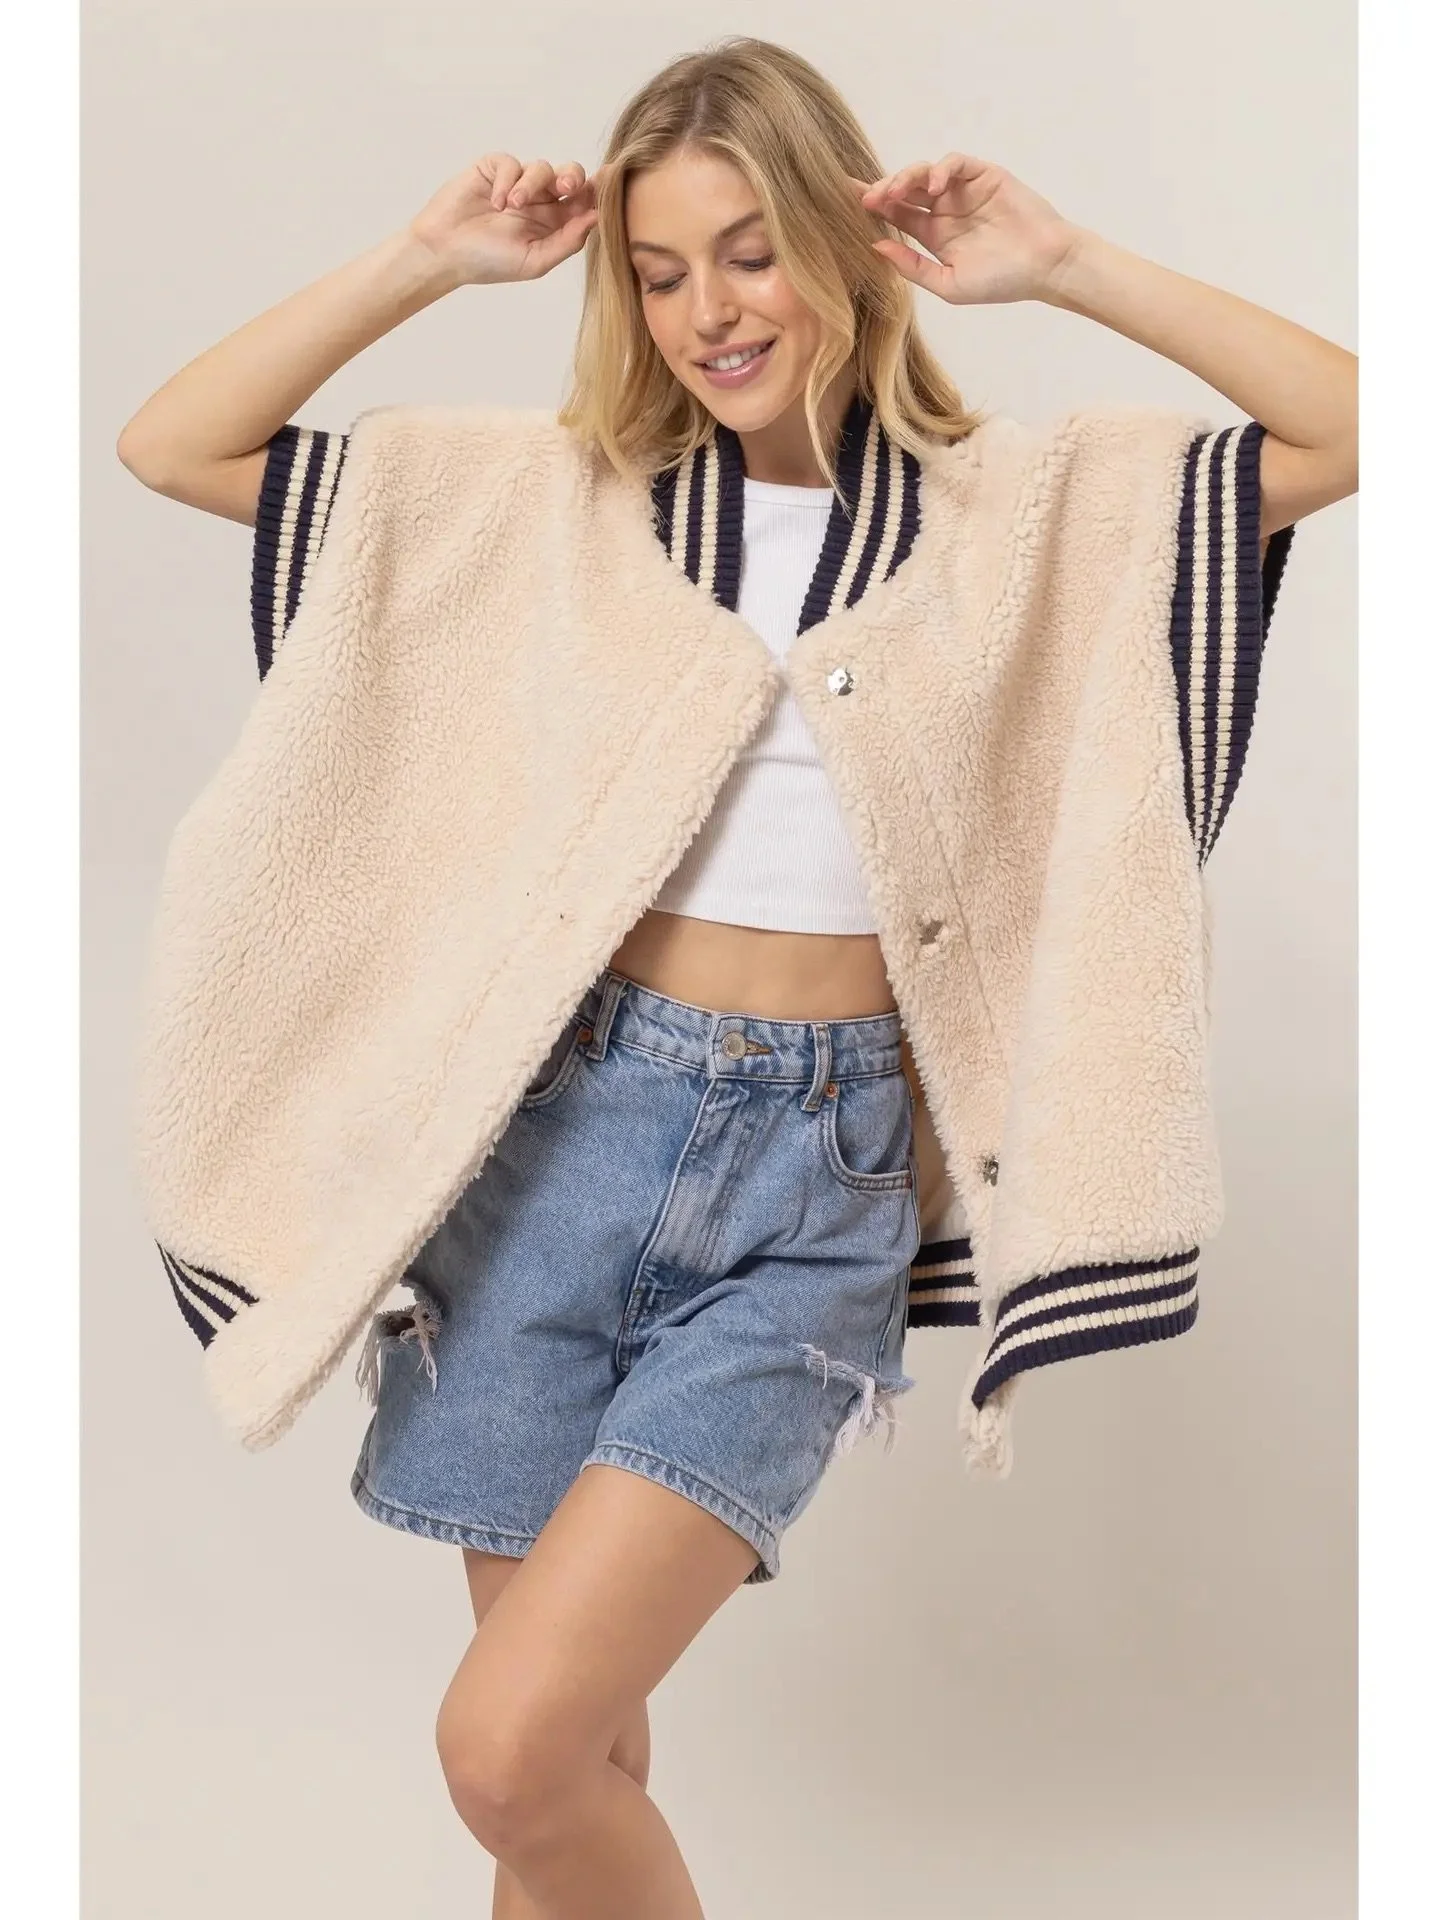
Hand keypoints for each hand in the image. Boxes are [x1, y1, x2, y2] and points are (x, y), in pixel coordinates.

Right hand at [408, 154, 606, 286]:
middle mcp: (540, 200)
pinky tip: (496, 202)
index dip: (599, 188)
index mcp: (555, 221)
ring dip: (530, 186)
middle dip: (572, 177)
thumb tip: (597, 218)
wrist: (446, 252)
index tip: (613, 177)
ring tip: (512, 207)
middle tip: (567, 186)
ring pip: (541, 168)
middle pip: (570, 175)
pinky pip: (510, 163)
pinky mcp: (493, 169)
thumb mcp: (535, 261)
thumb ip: (567, 241)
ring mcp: (517, 182)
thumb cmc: (489, 262)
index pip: (584, 200)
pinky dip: (506, 181)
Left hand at [851, 155, 1082, 304]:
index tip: (844, 202)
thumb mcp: (948, 285)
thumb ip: (913, 268)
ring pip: (924, 173)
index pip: (895, 215)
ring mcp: (963, 190)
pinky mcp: (984, 175)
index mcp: (933, 235)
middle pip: (904, 190)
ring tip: (894, 191)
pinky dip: (941, 168)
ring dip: (905, 178)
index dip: (872, 206)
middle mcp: (945, 209)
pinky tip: (935, 185)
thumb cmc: (1002, 282)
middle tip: (865, 198)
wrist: (1044, 266)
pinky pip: (955, 163)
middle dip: (881, 189)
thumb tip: (875, 246)